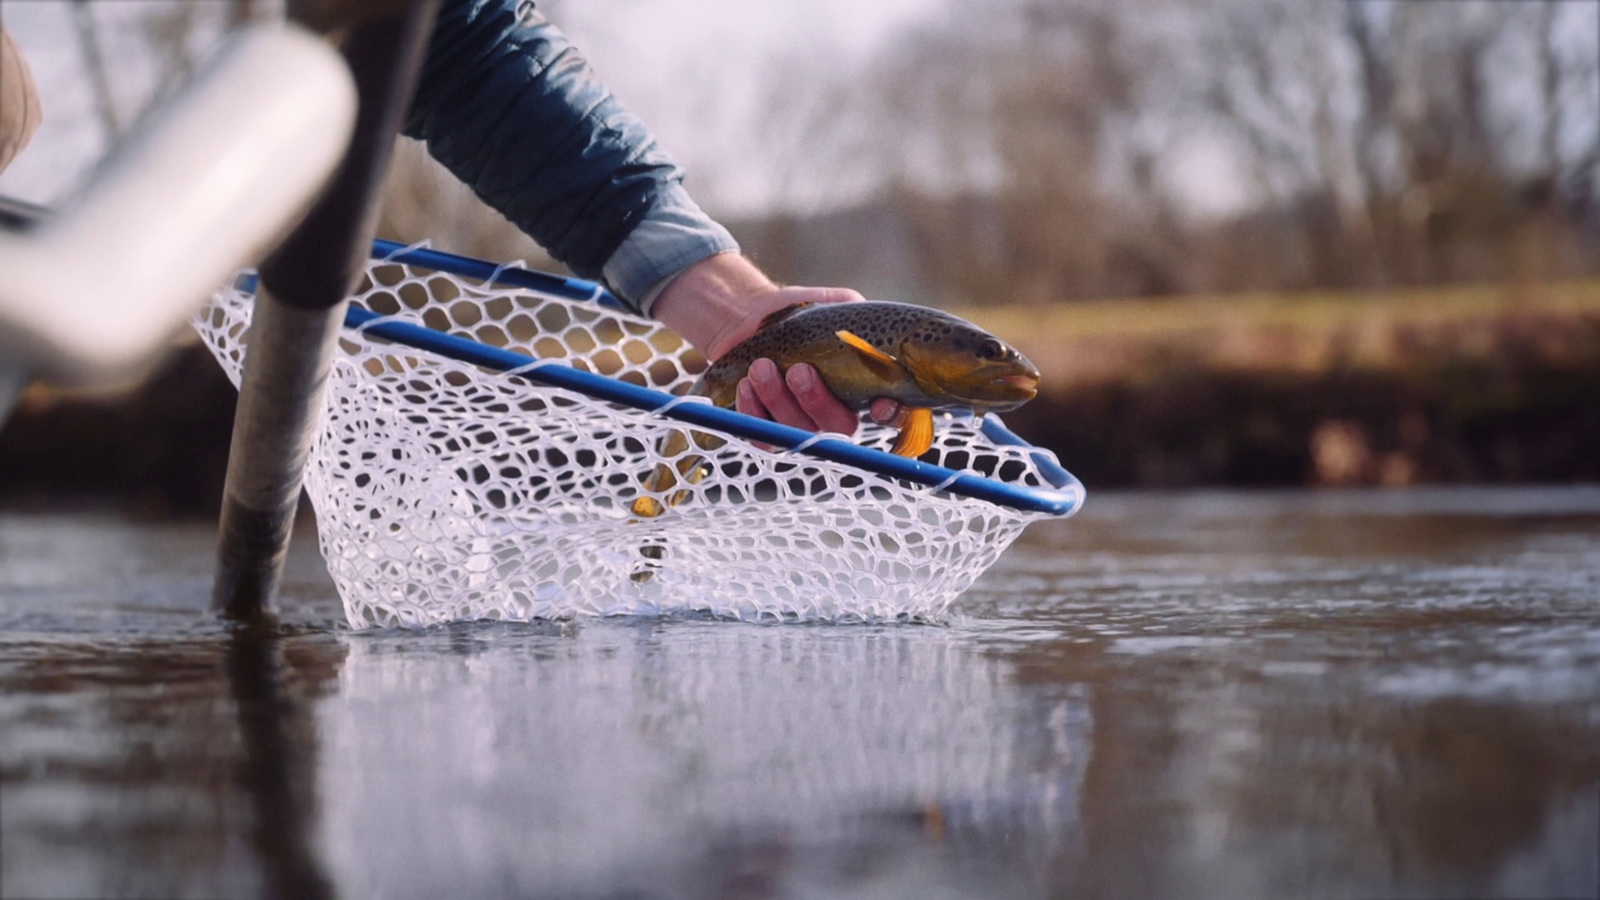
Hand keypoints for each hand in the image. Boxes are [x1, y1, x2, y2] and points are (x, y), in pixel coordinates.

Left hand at [651, 252, 898, 435]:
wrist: (748, 320)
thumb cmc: (795, 315)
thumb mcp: (828, 304)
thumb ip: (852, 310)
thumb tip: (864, 316)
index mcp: (863, 385)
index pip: (890, 412)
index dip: (891, 414)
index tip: (878, 404)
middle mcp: (837, 412)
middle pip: (840, 428)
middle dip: (817, 401)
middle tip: (798, 370)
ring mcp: (802, 427)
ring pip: (799, 433)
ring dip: (779, 400)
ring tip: (761, 367)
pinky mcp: (769, 432)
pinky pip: (766, 439)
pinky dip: (754, 413)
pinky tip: (747, 384)